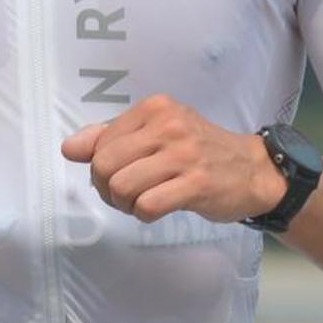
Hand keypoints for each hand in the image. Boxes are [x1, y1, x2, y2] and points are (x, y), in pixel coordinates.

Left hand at [61, 98, 283, 226]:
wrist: (253, 171)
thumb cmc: (199, 153)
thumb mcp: (157, 133)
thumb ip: (112, 137)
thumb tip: (69, 148)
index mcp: (155, 108)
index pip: (100, 143)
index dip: (100, 167)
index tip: (121, 175)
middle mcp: (168, 125)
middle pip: (104, 166)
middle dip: (107, 189)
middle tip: (127, 195)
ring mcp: (184, 154)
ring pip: (122, 187)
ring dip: (126, 205)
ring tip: (144, 202)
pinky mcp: (196, 184)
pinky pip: (147, 206)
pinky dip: (145, 214)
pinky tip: (157, 210)